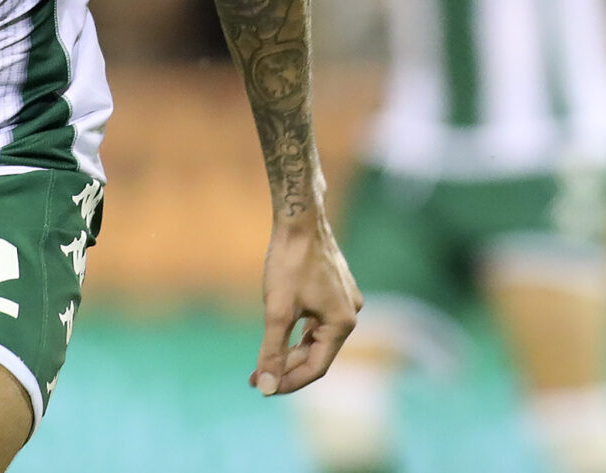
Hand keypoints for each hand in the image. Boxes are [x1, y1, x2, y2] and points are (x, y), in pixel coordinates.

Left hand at [250, 209, 362, 395]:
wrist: (298, 217)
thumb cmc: (289, 262)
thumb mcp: (277, 310)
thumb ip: (272, 351)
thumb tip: (266, 385)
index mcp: (342, 323)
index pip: (316, 368)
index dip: (288, 381)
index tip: (262, 389)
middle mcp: (350, 314)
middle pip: (316, 354)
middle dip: (285, 367)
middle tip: (255, 377)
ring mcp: (344, 301)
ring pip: (315, 338)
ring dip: (289, 351)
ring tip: (261, 362)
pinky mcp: (335, 289)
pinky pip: (316, 322)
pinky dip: (297, 332)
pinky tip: (277, 336)